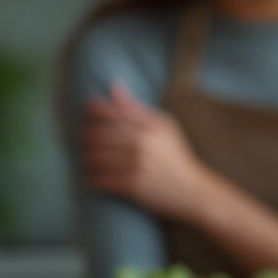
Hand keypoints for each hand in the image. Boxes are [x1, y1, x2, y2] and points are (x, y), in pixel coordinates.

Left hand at [82, 81, 212, 222]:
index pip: (113, 112)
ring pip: (96, 158)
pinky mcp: (133, 186)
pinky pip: (101, 180)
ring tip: (87, 160)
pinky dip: (93, 179)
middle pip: (99, 135)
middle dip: (85, 138)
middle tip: (84, 142)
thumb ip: (137, 109)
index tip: (86, 114)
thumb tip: (113, 86)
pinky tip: (93, 178)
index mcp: (150, 126)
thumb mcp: (164, 127)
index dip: (94, 111)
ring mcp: (137, 165)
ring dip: (86, 159)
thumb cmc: (176, 157)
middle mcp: (142, 143)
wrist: (194, 192)